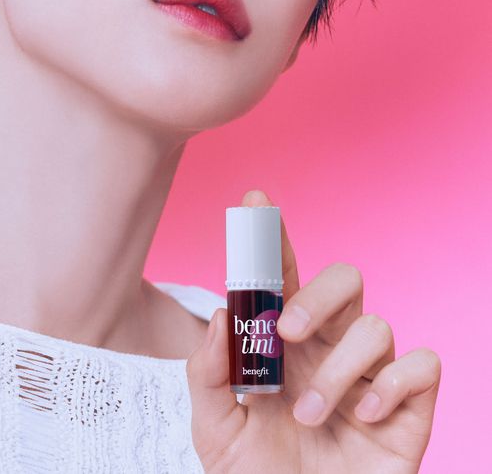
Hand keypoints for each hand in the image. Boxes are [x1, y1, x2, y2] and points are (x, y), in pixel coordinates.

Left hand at [186, 190, 440, 472]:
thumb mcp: (215, 430)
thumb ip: (209, 376)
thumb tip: (222, 315)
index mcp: (285, 345)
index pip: (284, 276)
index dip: (273, 237)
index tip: (255, 200)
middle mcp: (331, 350)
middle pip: (344, 280)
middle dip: (316, 294)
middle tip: (284, 332)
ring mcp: (371, 377)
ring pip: (375, 325)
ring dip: (338, 368)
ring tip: (307, 416)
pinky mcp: (408, 412)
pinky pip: (421, 365)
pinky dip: (393, 383)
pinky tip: (364, 415)